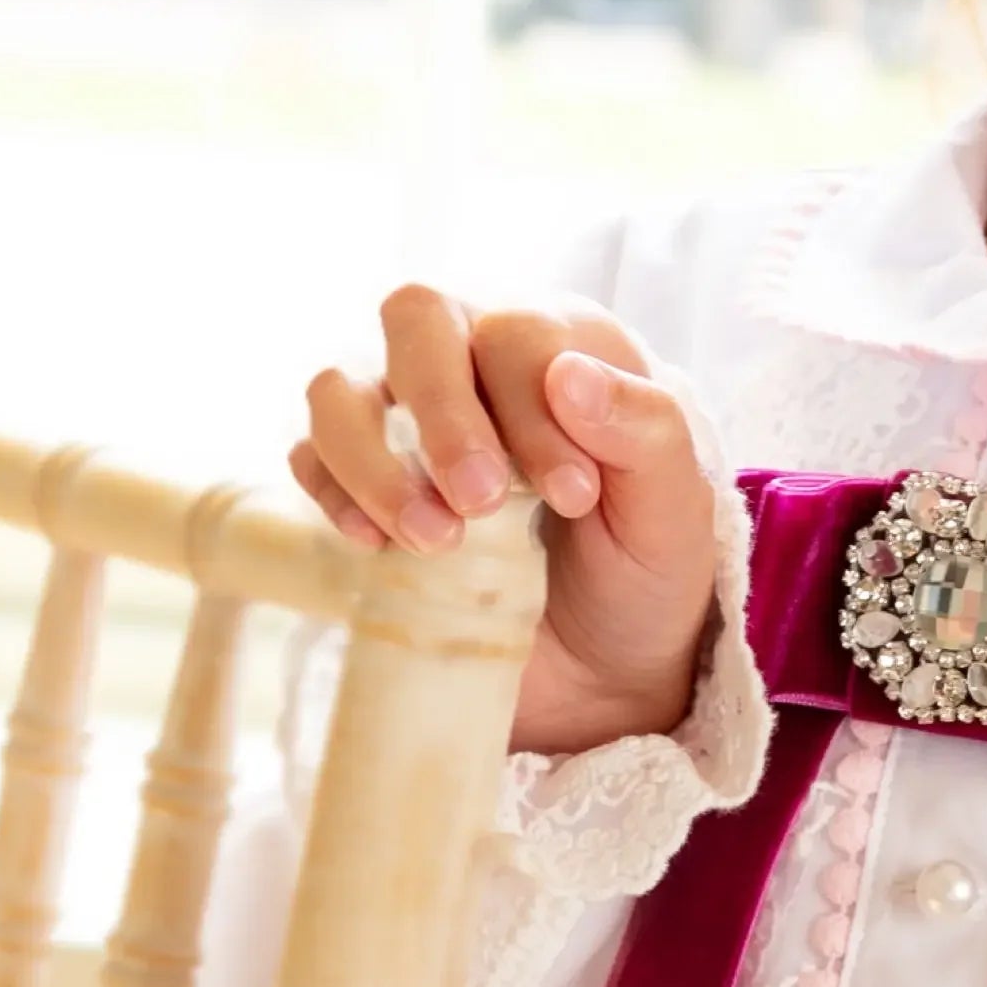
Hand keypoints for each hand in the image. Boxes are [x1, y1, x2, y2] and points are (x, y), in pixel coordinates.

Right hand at [292, 285, 722, 758]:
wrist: (603, 670)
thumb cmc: (643, 569)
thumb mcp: (675, 513)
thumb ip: (647, 433)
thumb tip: (568, 373)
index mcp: (561, 345)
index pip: (517, 331)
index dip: (531, 408)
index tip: (571, 496)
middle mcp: (475, 360)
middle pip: (415, 317)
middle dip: (440, 410)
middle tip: (481, 502)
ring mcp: (406, 420)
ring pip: (340, 385)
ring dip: (371, 458)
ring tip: (434, 539)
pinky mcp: (363, 483)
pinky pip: (311, 458)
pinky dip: (333, 494)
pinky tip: (381, 545)